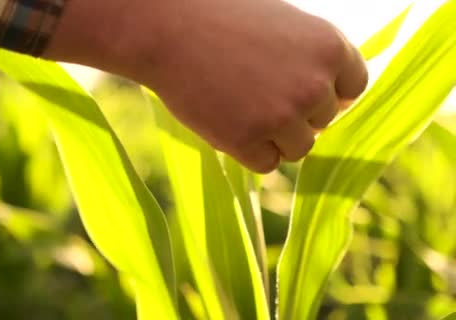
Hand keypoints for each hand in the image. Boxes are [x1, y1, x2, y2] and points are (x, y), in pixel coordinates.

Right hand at [48, 0, 367, 172]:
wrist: (169, 29)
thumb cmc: (222, 19)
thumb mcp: (283, 25)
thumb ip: (312, 59)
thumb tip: (329, 98)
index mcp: (330, 47)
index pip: (352, 89)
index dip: (326, 94)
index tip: (300, 93)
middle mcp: (314, 85)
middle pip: (322, 122)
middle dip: (295, 115)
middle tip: (257, 95)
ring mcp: (281, 117)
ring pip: (299, 148)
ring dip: (275, 138)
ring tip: (241, 110)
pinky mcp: (247, 141)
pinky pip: (266, 164)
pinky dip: (249, 151)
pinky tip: (227, 122)